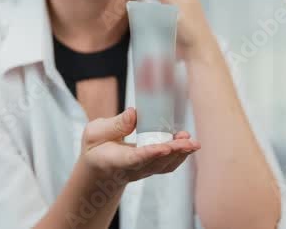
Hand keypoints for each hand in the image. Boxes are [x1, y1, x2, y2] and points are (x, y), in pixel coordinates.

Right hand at [79, 107, 199, 184]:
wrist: (99, 171)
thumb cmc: (96, 148)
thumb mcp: (94, 133)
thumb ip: (113, 125)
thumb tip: (134, 113)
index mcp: (114, 160)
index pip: (134, 159)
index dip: (149, 154)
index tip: (163, 148)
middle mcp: (131, 170)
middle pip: (155, 163)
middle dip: (173, 152)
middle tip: (188, 141)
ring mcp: (143, 172)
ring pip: (165, 166)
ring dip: (180, 153)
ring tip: (192, 141)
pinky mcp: (151, 170)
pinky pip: (168, 165)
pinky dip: (180, 155)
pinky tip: (187, 143)